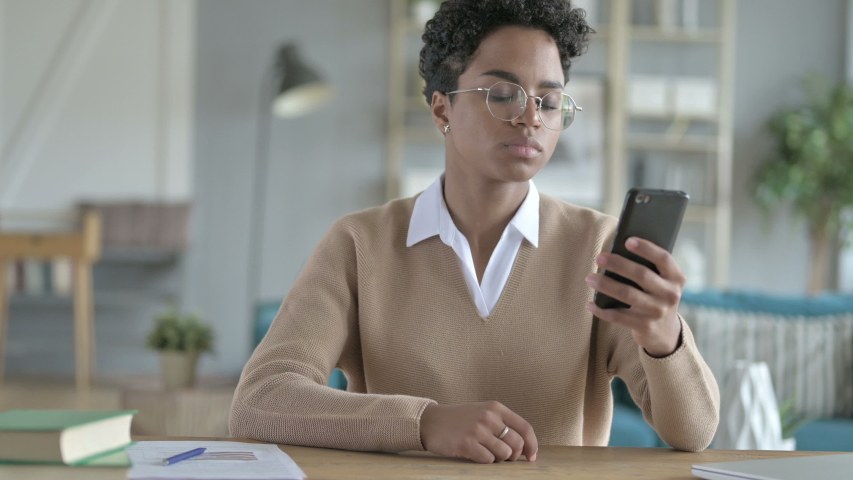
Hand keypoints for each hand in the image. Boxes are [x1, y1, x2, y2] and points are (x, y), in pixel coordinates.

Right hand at [419, 401, 537, 463]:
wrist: (430, 421)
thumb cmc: (459, 420)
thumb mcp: (483, 413)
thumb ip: (502, 424)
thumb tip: (524, 446)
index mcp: (495, 408)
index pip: (525, 427)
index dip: (532, 444)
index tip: (531, 456)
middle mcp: (489, 417)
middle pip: (517, 443)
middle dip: (514, 455)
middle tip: (505, 457)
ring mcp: (477, 430)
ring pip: (504, 454)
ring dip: (499, 459)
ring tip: (487, 453)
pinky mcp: (467, 444)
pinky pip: (488, 460)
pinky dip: (485, 461)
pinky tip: (475, 454)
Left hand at [585, 237, 684, 356]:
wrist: (665, 331)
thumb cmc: (656, 295)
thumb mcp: (661, 282)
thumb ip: (649, 267)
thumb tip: (619, 250)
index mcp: (676, 278)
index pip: (663, 258)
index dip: (646, 248)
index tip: (627, 240)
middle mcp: (671, 294)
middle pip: (641, 275)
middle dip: (618, 264)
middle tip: (599, 257)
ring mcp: (658, 312)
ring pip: (627, 294)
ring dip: (605, 285)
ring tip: (590, 278)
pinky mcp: (645, 326)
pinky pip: (619, 317)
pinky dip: (602, 310)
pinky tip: (590, 304)